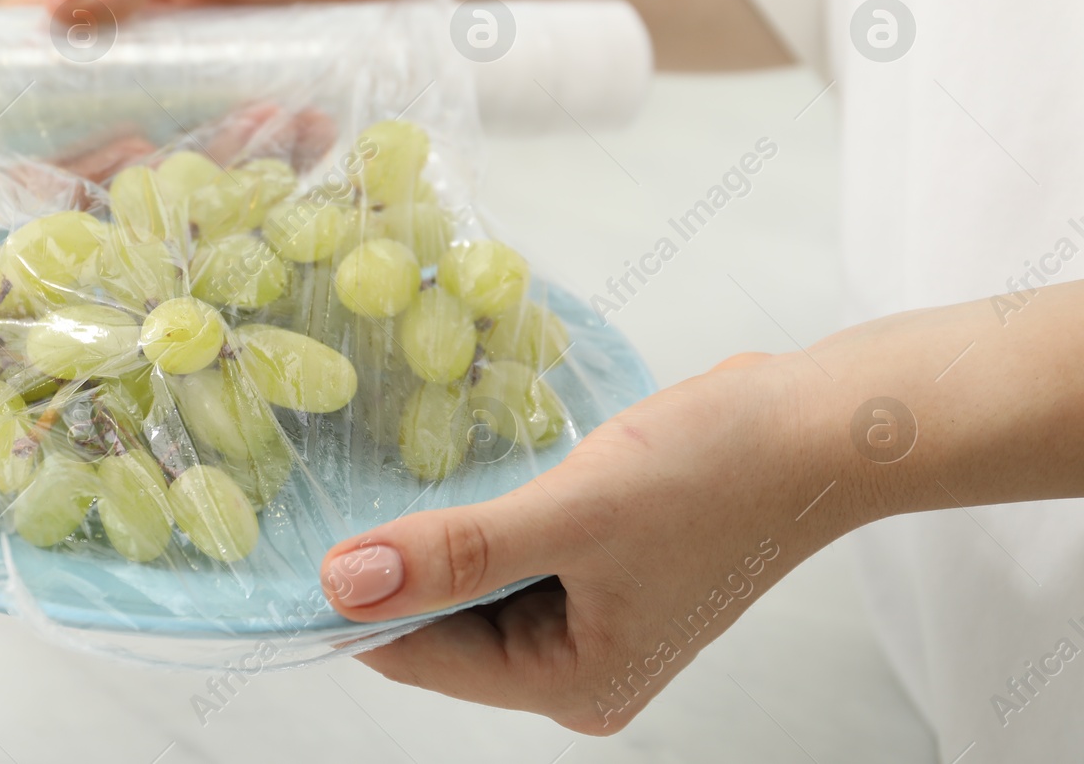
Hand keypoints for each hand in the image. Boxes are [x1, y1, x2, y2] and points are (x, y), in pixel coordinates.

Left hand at [319, 351, 847, 731]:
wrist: (818, 427)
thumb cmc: (711, 473)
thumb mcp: (569, 515)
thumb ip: (454, 554)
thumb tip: (341, 588)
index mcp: (573, 684)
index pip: (421, 658)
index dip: (355, 604)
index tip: (293, 544)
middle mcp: (580, 670)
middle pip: (443, 629)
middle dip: (398, 569)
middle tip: (335, 495)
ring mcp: (595, 621)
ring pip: (472, 588)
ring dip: (438, 541)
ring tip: (388, 478)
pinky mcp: (603, 572)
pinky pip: (511, 557)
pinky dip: (482, 523)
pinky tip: (458, 477)